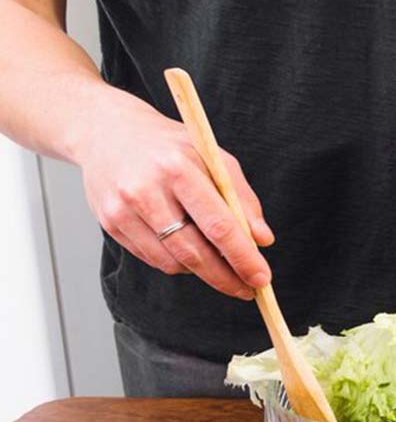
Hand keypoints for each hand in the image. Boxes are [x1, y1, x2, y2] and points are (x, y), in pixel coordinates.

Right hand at [74, 100, 273, 299]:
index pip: (218, 225)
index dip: (243, 258)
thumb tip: (263, 240)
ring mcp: (123, 210)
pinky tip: (189, 253)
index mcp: (178, 169)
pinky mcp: (109, 224)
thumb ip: (241, 198)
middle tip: (248, 289)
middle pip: (194, 252)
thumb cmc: (168, 146)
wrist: (106, 132)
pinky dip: (177, 263)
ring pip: (172, 261)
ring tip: (220, 267)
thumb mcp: (212, 157)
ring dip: (202, 272)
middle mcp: (146, 191)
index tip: (262, 278)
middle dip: (226, 277)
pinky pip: (152, 258)